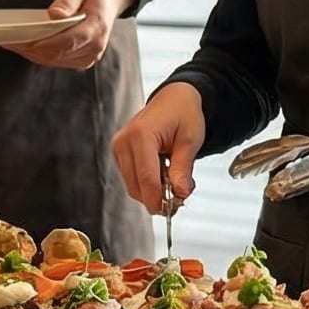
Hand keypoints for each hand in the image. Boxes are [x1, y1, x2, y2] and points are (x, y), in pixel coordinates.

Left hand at [6, 0, 130, 70]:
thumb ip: (67, 0)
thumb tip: (54, 15)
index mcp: (96, 28)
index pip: (65, 42)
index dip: (40, 43)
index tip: (17, 39)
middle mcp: (94, 48)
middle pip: (55, 54)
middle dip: (29, 49)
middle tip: (6, 40)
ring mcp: (89, 56)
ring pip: (53, 60)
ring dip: (31, 53)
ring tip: (10, 41)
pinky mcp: (81, 59)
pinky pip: (56, 60)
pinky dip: (39, 53)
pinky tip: (24, 44)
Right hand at [110, 83, 204, 214]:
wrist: (174, 99)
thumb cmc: (183, 113)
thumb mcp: (190, 140)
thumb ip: (183, 169)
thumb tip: (180, 194)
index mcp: (141, 134)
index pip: (147, 178)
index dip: (159, 199)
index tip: (173, 209)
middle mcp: (124, 141)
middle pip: (136, 186)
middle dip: (157, 198)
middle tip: (180, 197)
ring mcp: (118, 148)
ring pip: (133, 186)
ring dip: (153, 192)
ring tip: (174, 182)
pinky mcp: (119, 154)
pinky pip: (131, 178)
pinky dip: (147, 184)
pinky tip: (163, 174)